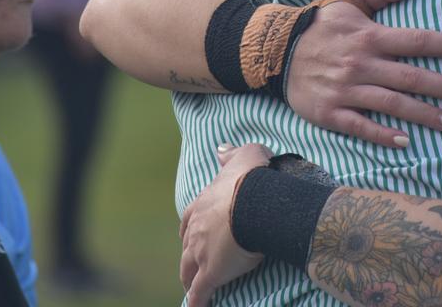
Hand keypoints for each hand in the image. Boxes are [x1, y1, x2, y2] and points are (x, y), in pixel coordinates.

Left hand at [180, 143, 272, 306]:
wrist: (256, 203)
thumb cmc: (253, 178)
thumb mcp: (246, 155)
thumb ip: (233, 154)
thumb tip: (221, 150)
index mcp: (203, 204)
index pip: (189, 219)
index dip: (191, 228)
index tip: (192, 233)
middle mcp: (196, 229)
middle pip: (185, 246)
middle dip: (188, 255)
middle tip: (192, 262)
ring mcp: (200, 252)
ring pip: (188, 270)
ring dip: (189, 278)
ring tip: (191, 286)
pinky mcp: (211, 273)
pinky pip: (200, 292)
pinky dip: (197, 301)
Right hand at [286, 0, 441, 148]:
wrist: (274, 50)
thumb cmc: (320, 24)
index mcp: (369, 35)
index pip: (417, 40)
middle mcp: (361, 63)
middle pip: (412, 77)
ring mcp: (345, 90)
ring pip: (392, 104)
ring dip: (424, 114)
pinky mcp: (330, 112)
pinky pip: (360, 126)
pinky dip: (383, 135)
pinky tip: (406, 142)